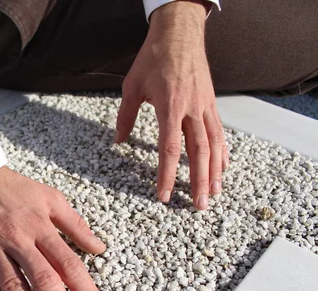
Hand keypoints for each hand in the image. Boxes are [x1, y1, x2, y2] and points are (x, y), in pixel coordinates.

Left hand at [115, 0, 227, 209]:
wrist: (179, 33)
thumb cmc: (153, 58)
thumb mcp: (132, 85)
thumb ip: (125, 115)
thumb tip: (119, 140)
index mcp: (170, 106)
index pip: (169, 148)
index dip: (166, 174)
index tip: (163, 195)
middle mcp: (192, 109)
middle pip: (198, 152)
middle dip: (197, 181)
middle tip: (197, 206)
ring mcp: (205, 106)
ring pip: (214, 145)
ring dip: (214, 172)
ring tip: (213, 195)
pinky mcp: (211, 103)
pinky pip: (219, 132)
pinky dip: (222, 152)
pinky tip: (222, 168)